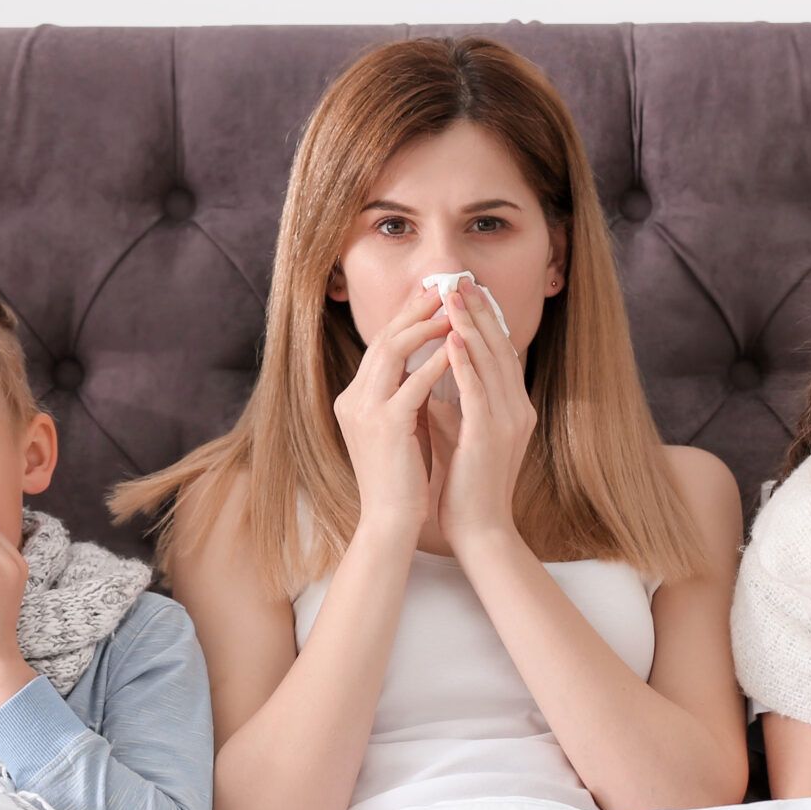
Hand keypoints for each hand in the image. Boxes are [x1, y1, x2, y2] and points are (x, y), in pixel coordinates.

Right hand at [332, 285, 454, 534]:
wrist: (391, 521)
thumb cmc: (403, 478)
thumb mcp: (402, 426)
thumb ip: (408, 394)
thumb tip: (435, 362)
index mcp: (354, 398)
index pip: (380, 346)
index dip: (405, 318)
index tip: (430, 298)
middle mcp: (353, 398)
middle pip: (383, 339)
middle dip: (414, 311)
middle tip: (443, 288)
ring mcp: (365, 410)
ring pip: (392, 351)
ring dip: (424, 327)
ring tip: (452, 311)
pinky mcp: (385, 424)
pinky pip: (413, 382)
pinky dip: (436, 362)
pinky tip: (457, 349)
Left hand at [435, 279, 535, 553]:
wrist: (478, 529)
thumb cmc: (465, 482)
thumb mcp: (458, 430)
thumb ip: (450, 400)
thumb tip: (430, 370)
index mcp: (511, 406)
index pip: (500, 352)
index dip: (485, 319)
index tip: (466, 290)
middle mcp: (516, 408)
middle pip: (500, 347)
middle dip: (479, 311)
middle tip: (461, 278)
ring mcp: (508, 421)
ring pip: (491, 362)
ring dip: (472, 325)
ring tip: (455, 295)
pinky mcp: (491, 436)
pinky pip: (479, 392)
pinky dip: (467, 363)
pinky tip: (453, 339)